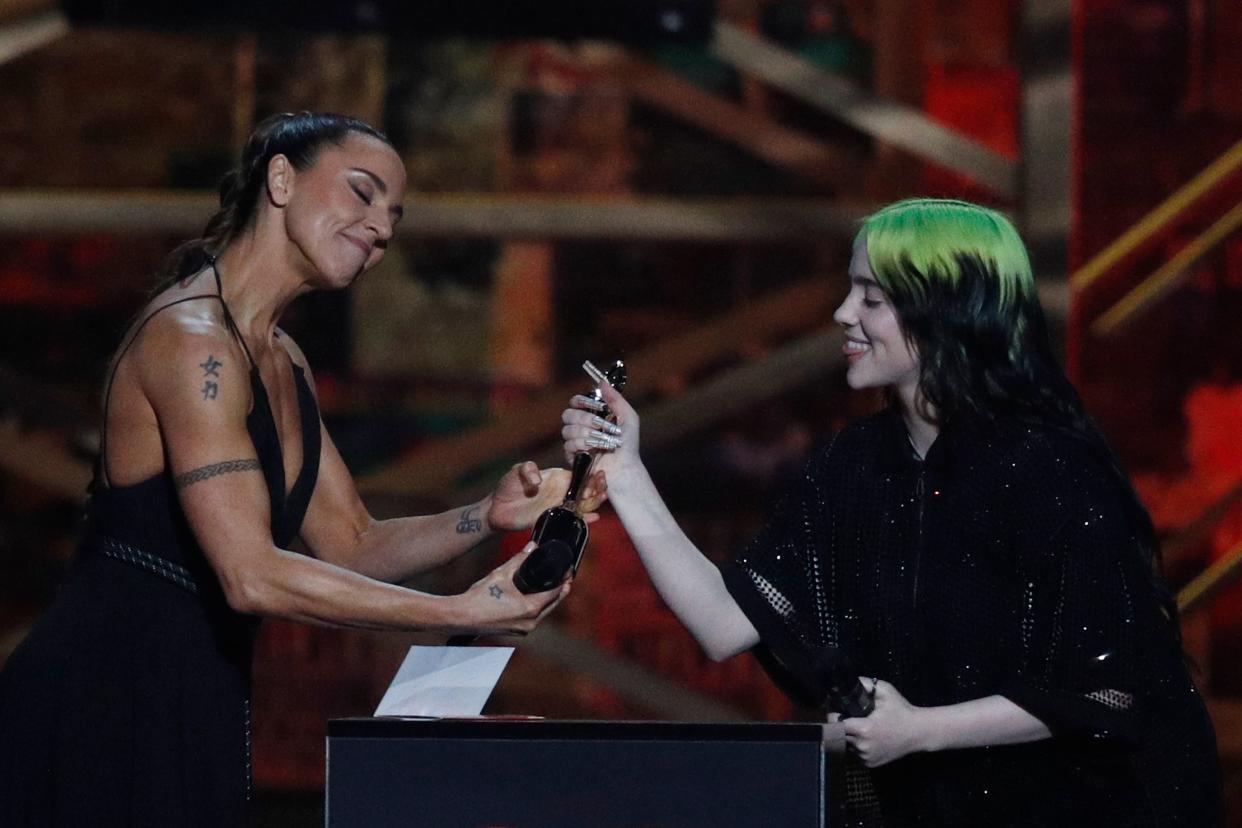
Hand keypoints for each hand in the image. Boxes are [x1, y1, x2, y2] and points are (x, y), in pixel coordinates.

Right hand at [456, 543, 570, 635]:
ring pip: (544, 612)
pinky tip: (537, 596)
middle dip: (560, 590)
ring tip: (555, 584)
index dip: (564, 580)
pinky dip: (538, 606)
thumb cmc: (479, 597)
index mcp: (530, 609)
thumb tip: (532, 546)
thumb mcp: (501, 574)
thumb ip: (519, 559)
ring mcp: (523, 629)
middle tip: (567, 576)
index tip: (569, 570)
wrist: (461, 617)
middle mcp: (530, 623)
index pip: (555, 593)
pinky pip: (533, 617)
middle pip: (553, 605)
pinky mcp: (515, 630)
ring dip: (550, 599)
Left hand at [485, 461, 606, 530]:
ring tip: (603, 497)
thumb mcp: (516, 471)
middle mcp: (562, 492)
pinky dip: (585, 519)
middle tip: (602, 487)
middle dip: (597, 488)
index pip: (579, 475)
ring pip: (583, 505)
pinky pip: (573, 519)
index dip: (589, 476)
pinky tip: (594, 518)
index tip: (596, 476)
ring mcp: (559, 506)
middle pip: (586, 490)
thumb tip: (538, 481)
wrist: (497, 508)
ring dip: (595, 502)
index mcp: (557, 477)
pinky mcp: (555, 520)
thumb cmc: (508, 485)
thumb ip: (527, 470)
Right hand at [561, 378, 640, 478]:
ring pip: (567, 429)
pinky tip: (593, 449)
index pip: (576, 402)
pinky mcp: (572, 455)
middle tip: (600, 425)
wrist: (624, 466)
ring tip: (601, 440)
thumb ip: (615, 399)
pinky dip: (581, 444)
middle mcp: (581, 426)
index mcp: (592, 415)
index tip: (597, 405)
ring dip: (586, 433)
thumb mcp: (627, 417)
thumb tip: (601, 381)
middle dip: (584, 418)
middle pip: (567, 414)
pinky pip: (568, 444)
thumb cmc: (628, 443)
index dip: (581, 401)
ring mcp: (575, 441)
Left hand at [842, 679, 929, 767]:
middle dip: (840, 726)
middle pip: (839, 735)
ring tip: (859, 727)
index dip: (833, 716)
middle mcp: (862, 746)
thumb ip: (866, 683)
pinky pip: (855, 754)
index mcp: (864, 729)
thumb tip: (849, 681)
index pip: (835, 725)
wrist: (919, 733)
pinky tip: (867, 738)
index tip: (837, 710)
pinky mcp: (870, 764)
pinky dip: (857, 746)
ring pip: (847, 745)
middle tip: (848, 717)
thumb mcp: (886, 691)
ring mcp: (866, 757)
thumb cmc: (901, 710)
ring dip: (849, 737)